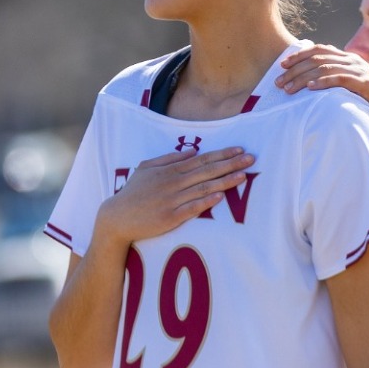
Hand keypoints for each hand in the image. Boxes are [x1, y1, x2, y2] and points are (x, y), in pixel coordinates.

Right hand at [95, 148, 255, 244]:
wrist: (117, 217)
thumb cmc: (132, 193)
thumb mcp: (146, 168)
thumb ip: (169, 158)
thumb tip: (193, 151)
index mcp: (169, 170)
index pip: (201, 159)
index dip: (222, 154)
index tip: (240, 150)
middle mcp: (173, 183)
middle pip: (207, 171)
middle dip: (230, 164)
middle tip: (251, 159)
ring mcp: (172, 200)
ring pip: (203, 188)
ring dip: (224, 182)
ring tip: (243, 176)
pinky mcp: (170, 217)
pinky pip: (191, 208)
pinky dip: (206, 202)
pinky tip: (220, 197)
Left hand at [276, 45, 368, 135]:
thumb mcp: (354, 87)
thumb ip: (338, 81)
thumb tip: (315, 84)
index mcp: (349, 59)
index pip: (319, 50)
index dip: (299, 55)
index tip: (281, 65)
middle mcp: (353, 61)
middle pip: (317, 58)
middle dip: (294, 69)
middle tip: (277, 81)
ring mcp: (360, 71)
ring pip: (324, 68)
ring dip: (303, 78)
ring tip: (287, 89)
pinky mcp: (365, 84)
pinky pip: (340, 79)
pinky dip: (323, 82)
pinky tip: (310, 88)